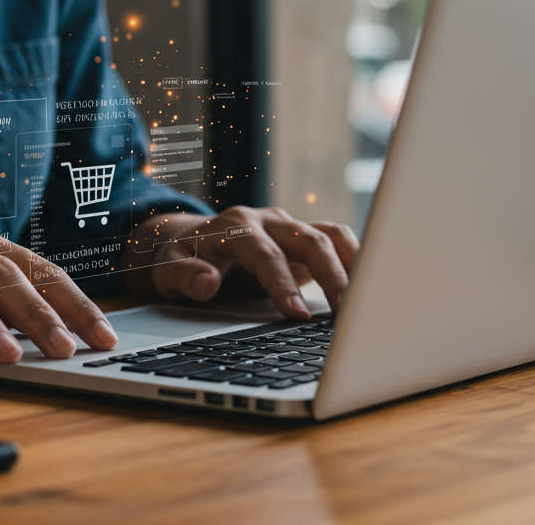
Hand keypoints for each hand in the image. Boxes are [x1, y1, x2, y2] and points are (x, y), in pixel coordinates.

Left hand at [124, 206, 358, 317]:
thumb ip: (185, 277)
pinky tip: (367, 288)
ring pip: (330, 236)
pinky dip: (354, 259)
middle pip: (309, 239)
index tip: (297, 314)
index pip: (265, 254)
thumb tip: (208, 282)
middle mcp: (267, 221)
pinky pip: (337, 241)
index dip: (282, 284)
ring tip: (368, 300)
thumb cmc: (178, 257)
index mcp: (235, 227)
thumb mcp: (167, 269)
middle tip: (345, 314)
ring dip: (352, 265)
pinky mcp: (303, 240)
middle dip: (331, 275)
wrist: (186, 240)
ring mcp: (289, 228)